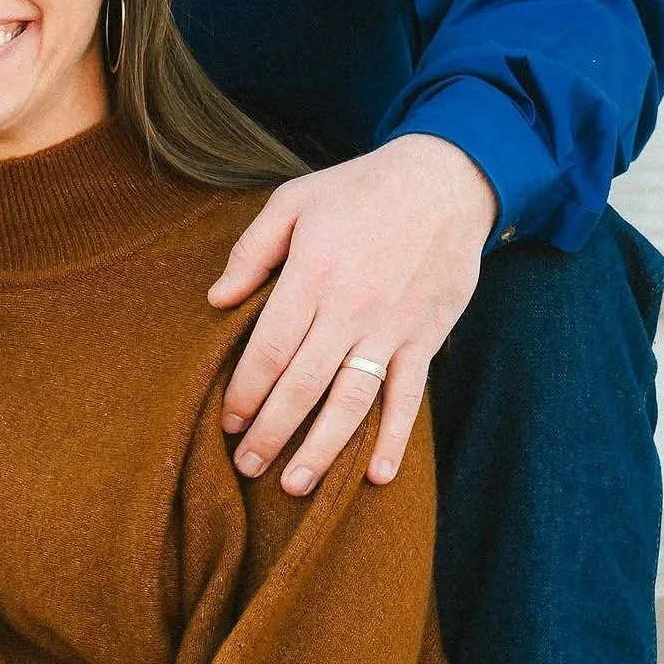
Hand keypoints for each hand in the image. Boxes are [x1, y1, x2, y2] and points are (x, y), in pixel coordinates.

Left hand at [209, 135, 497, 494]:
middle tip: (246, 467)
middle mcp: (350, 308)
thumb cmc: (361, 189)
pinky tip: (375, 475)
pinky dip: (394, 438)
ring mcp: (390, 328)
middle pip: (302, 386)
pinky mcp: (425, 337)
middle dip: (270, 432)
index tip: (228, 422)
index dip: (245, 392)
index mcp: (311, 275)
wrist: (447, 179)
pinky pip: (407, 397)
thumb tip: (217, 300)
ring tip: (294, 484)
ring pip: (350, 402)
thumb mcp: (295, 200)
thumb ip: (252, 250)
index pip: (268, 350)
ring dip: (321, 448)